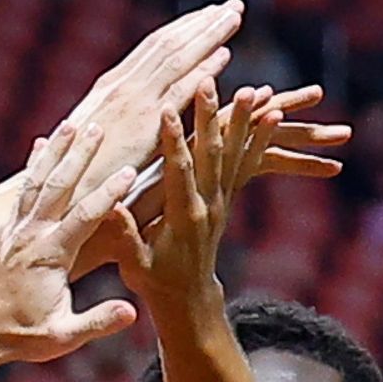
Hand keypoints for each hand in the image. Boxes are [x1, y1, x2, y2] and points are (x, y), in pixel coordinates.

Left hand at [0, 122, 145, 367]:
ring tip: (74, 123)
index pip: (83, 218)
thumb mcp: (62, 337)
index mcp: (49, 257)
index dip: (107, 195)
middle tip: (98, 127)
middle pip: (58, 186)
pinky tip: (41, 143)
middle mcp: (30, 235)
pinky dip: (33, 164)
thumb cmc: (23, 336)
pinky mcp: (8, 229)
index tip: (130, 173)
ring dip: (56, 151)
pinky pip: (22, 189)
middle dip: (79, 156)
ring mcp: (16, 229)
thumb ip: (96, 322)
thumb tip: (131, 312)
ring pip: (38, 180)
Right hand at [61, 1, 243, 167]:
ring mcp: (131, 107)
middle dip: (201, 23)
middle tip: (232, 4)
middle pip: (167, 45)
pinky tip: (224, 56)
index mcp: (109, 89)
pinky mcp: (141, 131)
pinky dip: (201, 72)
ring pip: (175, 59)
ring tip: (235, 16)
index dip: (182, 29)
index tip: (207, 14)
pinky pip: (177, 95)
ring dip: (208, 35)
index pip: (152, 48)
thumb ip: (112, 117)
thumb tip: (124, 107)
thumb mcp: (89, 135)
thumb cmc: (68, 176)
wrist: (51, 201)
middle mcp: (120, 89)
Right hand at [112, 85, 345, 296]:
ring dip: (243, 120)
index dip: (172, 141)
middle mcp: (207, 204)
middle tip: (211, 82)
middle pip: (211, 154)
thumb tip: (108, 207)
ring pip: (234, 154)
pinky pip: (248, 163)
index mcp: (182, 217)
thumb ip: (126, 235)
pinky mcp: (227, 197)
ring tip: (254, 90)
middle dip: (210, 117)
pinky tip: (274, 112)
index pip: (178, 172)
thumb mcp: (135, 264)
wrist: (189, 299)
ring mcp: (221, 200)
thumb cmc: (155, 280)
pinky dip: (260, 137)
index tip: (166, 110)